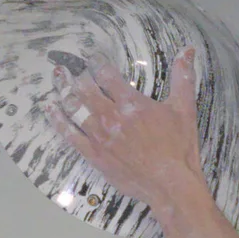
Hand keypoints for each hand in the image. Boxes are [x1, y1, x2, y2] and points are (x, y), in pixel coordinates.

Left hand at [43, 44, 206, 214]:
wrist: (173, 187)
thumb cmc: (180, 151)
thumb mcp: (184, 111)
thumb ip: (183, 79)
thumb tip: (188, 50)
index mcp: (131, 103)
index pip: (105, 73)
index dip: (96, 61)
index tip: (92, 57)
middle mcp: (111, 116)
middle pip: (84, 87)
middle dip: (74, 73)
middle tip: (67, 66)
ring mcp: (100, 136)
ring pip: (73, 107)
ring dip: (62, 90)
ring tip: (57, 79)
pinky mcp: (95, 155)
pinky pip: (70, 134)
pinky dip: (57, 120)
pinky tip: (50, 109)